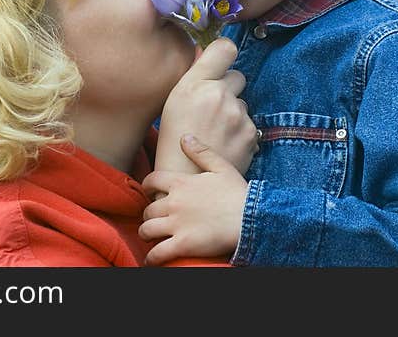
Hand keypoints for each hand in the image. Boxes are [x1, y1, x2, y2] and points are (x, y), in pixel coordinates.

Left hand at [139, 135, 248, 264]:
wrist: (251, 218)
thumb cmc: (238, 192)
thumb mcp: (221, 166)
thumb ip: (200, 151)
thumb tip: (184, 137)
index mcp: (181, 183)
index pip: (151, 180)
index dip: (147, 186)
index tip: (149, 192)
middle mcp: (174, 202)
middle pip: (148, 209)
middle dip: (148, 214)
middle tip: (153, 218)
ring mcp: (176, 224)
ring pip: (147, 230)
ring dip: (146, 234)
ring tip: (151, 237)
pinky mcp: (182, 245)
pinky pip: (157, 253)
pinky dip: (151, 258)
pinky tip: (152, 260)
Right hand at [154, 38, 256, 175]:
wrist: (185, 180)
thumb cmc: (172, 139)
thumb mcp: (174, 100)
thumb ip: (194, 74)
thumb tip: (205, 51)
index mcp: (196, 84)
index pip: (225, 48)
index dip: (224, 54)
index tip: (220, 63)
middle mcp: (219, 95)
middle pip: (237, 77)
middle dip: (228, 89)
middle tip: (211, 109)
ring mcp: (238, 116)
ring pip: (242, 103)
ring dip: (233, 113)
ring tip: (214, 133)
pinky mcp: (250, 134)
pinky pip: (249, 123)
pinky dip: (239, 132)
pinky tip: (223, 144)